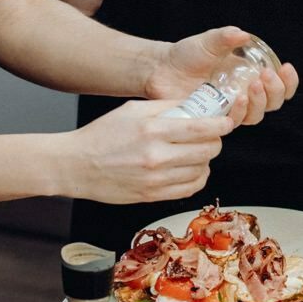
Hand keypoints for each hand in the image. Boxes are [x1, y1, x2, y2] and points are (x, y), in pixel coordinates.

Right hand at [66, 100, 234, 204]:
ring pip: (201, 171)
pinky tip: (190, 169)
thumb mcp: (132, 110)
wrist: (76, 165)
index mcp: (153, 129)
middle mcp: (156, 156)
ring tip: (197, 152)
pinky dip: (196, 178)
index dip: (221, 125)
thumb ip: (165, 107)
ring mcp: (155, 179)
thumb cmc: (101, 135)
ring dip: (205, 160)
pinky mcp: (152, 196)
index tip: (226, 123)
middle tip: (210, 136)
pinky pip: (189, 189)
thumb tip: (194, 105)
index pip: (201, 128)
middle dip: (215, 142)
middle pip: (207, 151)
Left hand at [142, 26, 298, 126]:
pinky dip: (240, 111)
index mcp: (249, 75)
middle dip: (276, 90)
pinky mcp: (215, 119)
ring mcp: (230, 108)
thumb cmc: (187, 54)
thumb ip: (226, 37)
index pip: (279, 85)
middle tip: (266, 76)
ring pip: (257, 115)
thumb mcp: (209, 41)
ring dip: (260, 101)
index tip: (286, 68)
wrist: (162, 69)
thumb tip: (243, 35)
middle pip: (273, 102)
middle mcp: (244, 94)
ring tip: (252, 86)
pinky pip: (234, 122)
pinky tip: (237, 98)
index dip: (289, 81)